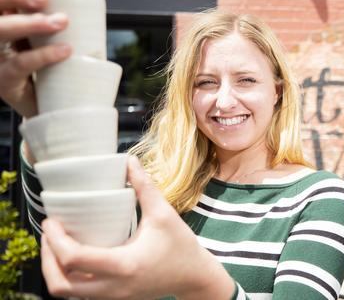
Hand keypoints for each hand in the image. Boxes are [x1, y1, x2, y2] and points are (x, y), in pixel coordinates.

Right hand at [0, 0, 70, 117]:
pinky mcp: (3, 79)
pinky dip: (43, 55)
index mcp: (3, 13)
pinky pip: (19, 64)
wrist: (50, 105)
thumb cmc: (50, 62)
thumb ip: (65, 11)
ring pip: (0, 30)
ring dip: (30, 23)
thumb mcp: (52, 34)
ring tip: (61, 21)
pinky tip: (65, 50)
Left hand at [41, 156, 235, 299]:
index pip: (74, 259)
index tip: (52, 222)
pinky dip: (68, 276)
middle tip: (49, 234)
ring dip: (54, 270)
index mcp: (124, 265)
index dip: (55, 241)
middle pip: (60, 285)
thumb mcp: (164, 214)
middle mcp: (114, 287)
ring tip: (57, 245)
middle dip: (47, 258)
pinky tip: (74, 255)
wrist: (194, 276)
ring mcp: (113, 296)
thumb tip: (128, 160)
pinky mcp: (114, 298)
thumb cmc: (181, 246)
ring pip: (66, 293)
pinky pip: (80, 293)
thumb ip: (144, 187)